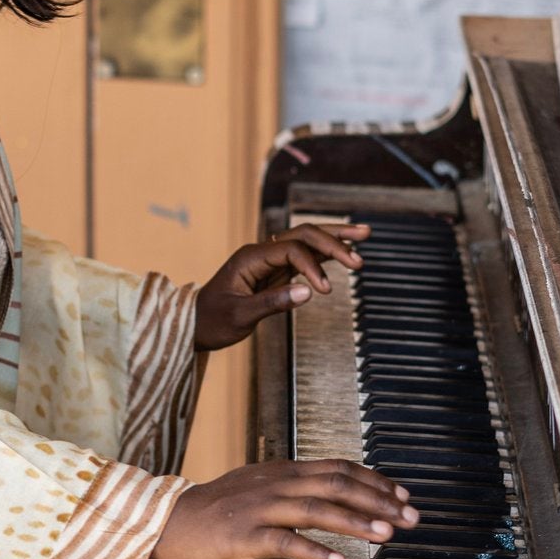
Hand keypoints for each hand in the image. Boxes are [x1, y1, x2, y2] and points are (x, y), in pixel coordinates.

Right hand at [153, 460, 417, 558]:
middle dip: (379, 500)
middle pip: (337, 484)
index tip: (403, 496)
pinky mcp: (244, 535)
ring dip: (356, 522)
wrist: (165, 522)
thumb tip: (335, 497)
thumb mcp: (259, 489)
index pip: (339, 468)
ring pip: (317, 509)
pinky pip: (285, 542)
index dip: (375, 480)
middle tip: (411, 517)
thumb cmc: (215, 511)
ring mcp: (260, 508)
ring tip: (387, 536)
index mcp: (282, 471)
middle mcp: (276, 483)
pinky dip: (314, 551)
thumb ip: (295, 490)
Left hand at [193, 223, 369, 352]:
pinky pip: (304, 256)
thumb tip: (308, 293)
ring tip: (364, 234)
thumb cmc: (212, 321)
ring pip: (306, 240)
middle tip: (359, 257)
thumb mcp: (240, 316)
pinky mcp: (275, 271)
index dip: (311, 266)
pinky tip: (345, 252)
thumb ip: (273, 302)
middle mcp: (261, 252)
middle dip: (333, 241)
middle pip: (303, 235)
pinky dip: (325, 254)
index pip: (290, 250)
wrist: (195, 324)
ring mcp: (269, 260)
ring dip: (334, 238)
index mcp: (250, 257)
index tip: (324, 291)